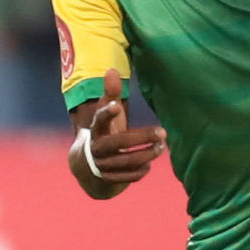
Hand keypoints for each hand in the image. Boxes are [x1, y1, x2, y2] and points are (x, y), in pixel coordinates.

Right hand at [76, 69, 165, 184]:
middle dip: (142, 138)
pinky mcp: (109, 179)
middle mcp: (97, 148)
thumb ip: (109, 93)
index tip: (117, 105)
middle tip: (163, 132)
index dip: (107, 113)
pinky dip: (140, 171)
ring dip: (147, 154)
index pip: (99, 120)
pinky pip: (127, 177)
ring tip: (162, 147)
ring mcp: (102, 165)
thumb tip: (111, 70)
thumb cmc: (103, 132)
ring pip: (126, 161)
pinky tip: (149, 163)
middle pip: (120, 143)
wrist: (86, 164)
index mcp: (95, 129)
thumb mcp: (104, 113)